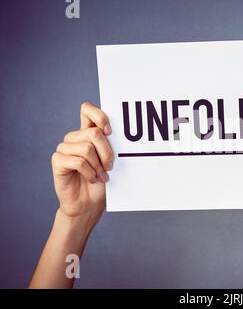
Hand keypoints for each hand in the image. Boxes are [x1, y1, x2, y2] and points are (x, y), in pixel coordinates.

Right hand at [51, 102, 113, 220]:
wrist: (89, 203)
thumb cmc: (102, 181)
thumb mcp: (111, 160)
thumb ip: (109, 144)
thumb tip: (112, 132)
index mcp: (88, 132)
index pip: (87, 109)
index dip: (100, 117)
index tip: (110, 132)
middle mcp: (75, 137)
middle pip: (94, 133)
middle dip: (107, 153)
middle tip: (109, 167)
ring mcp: (64, 148)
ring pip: (87, 148)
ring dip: (98, 166)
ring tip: (100, 176)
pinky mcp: (58, 161)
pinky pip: (78, 162)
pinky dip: (89, 173)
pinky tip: (91, 179)